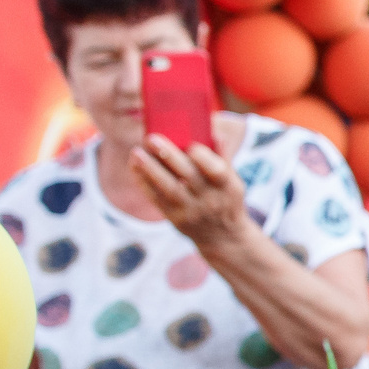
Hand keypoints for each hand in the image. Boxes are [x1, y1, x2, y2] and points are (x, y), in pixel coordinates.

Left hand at [130, 115, 252, 251]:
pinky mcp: (175, 219)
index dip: (202, 156)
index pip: (216, 170)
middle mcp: (210, 200)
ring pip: (169, 188)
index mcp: (228, 186)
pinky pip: (157, 199)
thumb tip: (213, 131)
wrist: (223, 237)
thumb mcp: (233, 181)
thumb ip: (222, 157)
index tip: (189, 143)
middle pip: (188, 176)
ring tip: (136, 152)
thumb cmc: (226, 199)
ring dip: (150, 169)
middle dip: (169, 155)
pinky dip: (144, 182)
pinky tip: (135, 166)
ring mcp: (192, 211)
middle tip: (151, 138)